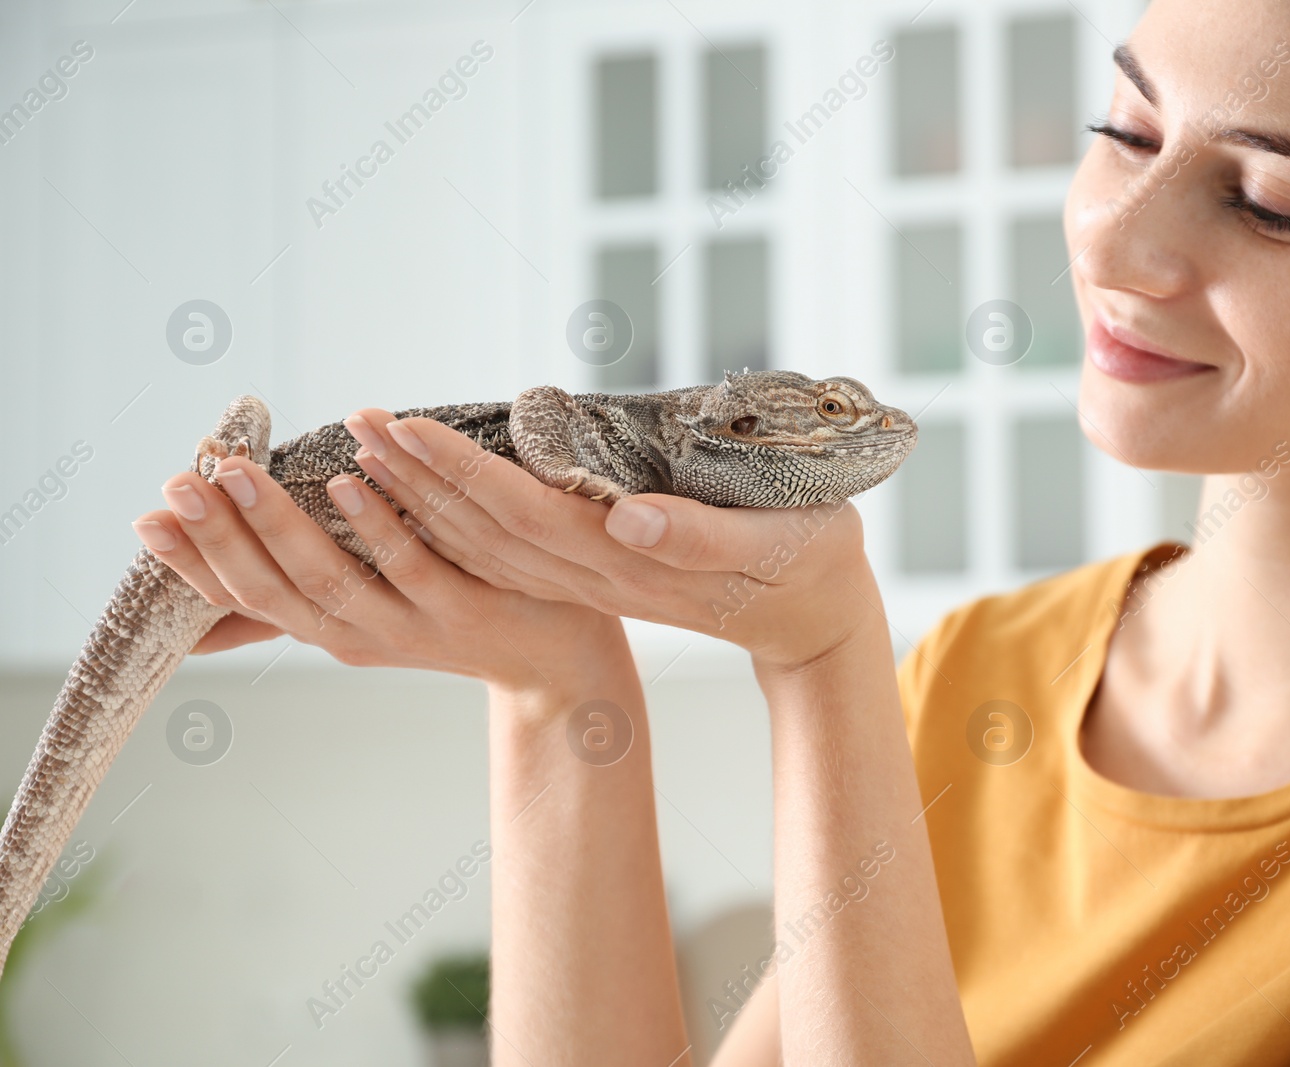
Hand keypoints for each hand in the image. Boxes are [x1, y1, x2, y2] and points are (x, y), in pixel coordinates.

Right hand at [130, 447, 629, 694]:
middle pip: (277, 591)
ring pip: (334, 578)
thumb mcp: (371, 610)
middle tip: (185, 481)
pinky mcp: (467, 608)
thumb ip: (305, 593)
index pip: (245, 600)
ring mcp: (413, 626)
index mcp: (333, 629)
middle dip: (224, 537)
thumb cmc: (456, 611)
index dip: (196, 563)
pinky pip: (414, 563)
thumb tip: (212, 603)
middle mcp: (362, 637)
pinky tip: (348, 478)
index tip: (149, 517)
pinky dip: (376, 520)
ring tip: (241, 474)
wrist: (557, 657)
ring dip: (284, 522)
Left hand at [340, 408, 886, 673]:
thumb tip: (625, 520)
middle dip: (416, 478)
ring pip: (487, 545)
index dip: (460, 471)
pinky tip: (428, 492)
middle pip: (484, 530)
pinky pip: (511, 552)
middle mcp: (599, 575)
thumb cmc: (810, 566)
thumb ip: (699, 537)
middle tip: (357, 421)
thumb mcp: (773, 546)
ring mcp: (596, 580)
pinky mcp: (602, 574)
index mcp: (632, 562)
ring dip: (425, 499)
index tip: (403, 427)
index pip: (523, 514)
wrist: (818, 619)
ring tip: (371, 448)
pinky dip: (458, 522)